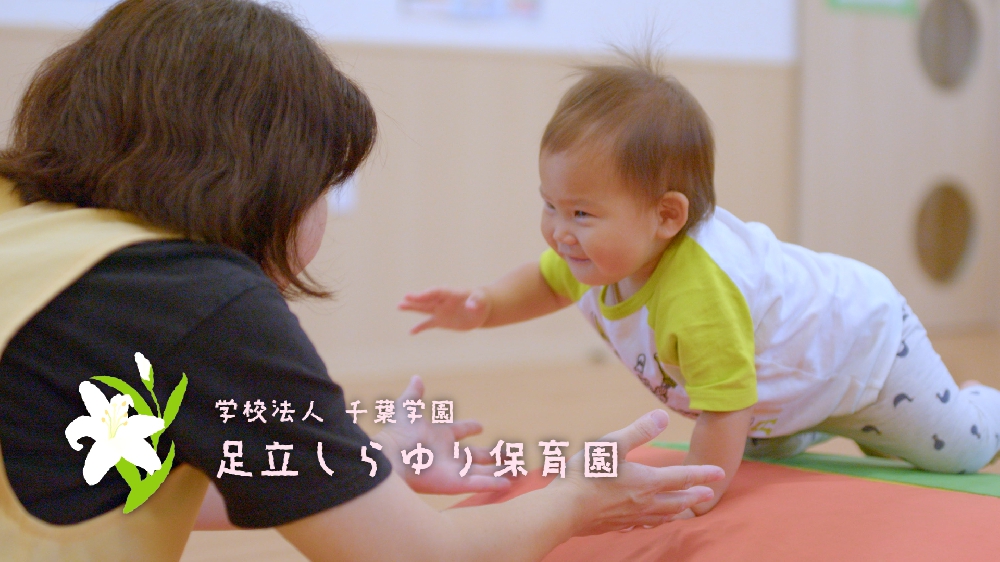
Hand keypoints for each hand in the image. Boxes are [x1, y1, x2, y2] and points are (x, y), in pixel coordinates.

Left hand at [375, 375, 509, 494]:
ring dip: (500, 471)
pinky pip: (478, 484)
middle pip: (477, 456)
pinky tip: (509, 484)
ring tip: (518, 471)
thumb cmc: (398, 433)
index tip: (479, 426)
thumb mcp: (407, 408)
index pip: (459, 431)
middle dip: (494, 455)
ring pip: (483, 472)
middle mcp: (449, 454)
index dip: (469, 427)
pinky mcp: (455, 484)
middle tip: (510, 454)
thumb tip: (416, 377)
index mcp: (440, 436)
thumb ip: (414, 395)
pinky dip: (493, 484)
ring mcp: (453, 470)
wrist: (391, 457)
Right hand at [398, 287, 491, 333]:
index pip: (437, 292)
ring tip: (399, 306)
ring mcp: (440, 311)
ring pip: (424, 309)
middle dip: (416, 299)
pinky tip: (411, 332)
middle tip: (404, 298)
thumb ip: (476, 302)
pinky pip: (428, 324)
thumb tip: (471, 306)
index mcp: (451, 293)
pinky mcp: (440, 321)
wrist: (480, 309)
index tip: (419, 296)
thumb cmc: (481, 301)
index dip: (428, 294)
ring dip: (412, 308)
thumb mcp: (481, 301)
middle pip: (427, 299)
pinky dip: (420, 328)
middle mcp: (442, 301)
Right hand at [551, 410, 723, 534]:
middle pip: (676, 501)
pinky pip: (642, 524)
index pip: (682, 477)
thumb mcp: (612, 444)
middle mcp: (643, 502)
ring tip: (685, 510)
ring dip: (678, 511)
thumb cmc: (586, 474)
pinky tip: (649, 520)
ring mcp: (630, 517)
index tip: (720, 472)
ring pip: (662, 516)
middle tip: (710, 494)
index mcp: (645, 481)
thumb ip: (638, 431)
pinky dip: (653, 521)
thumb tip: (662, 416)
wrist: (562, 510)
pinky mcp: (615, 525)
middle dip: (695, 496)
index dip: (702, 474)